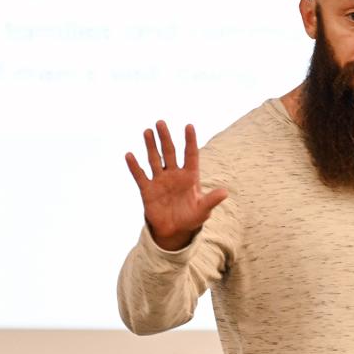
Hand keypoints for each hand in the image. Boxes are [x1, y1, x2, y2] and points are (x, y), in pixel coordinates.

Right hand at [125, 120, 227, 250]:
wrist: (174, 231)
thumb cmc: (191, 218)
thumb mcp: (203, 210)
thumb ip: (211, 200)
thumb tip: (224, 193)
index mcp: (190, 177)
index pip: (190, 155)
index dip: (190, 141)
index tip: (189, 126)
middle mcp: (174, 175)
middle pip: (169, 152)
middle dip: (165, 138)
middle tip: (160, 122)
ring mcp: (160, 181)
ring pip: (154, 159)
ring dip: (150, 146)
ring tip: (147, 131)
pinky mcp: (147, 190)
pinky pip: (140, 176)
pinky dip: (134, 166)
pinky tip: (129, 155)